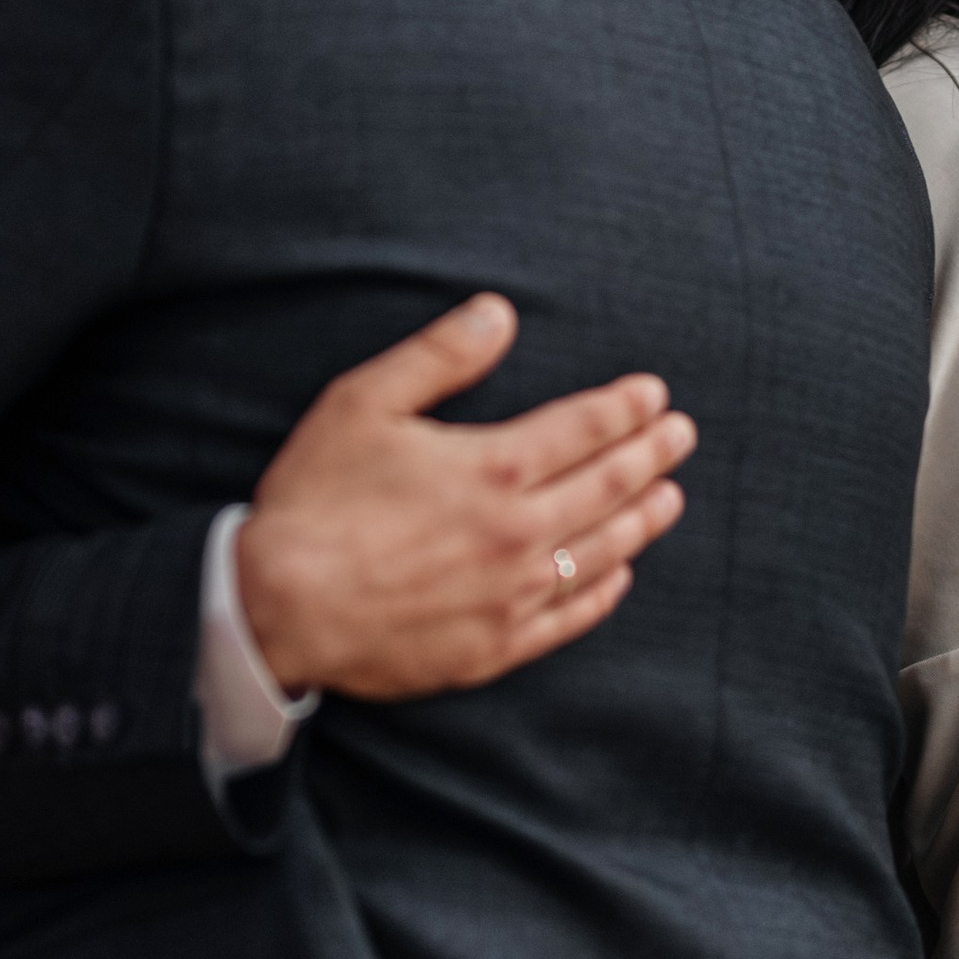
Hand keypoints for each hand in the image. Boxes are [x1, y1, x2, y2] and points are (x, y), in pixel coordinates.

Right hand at [234, 294, 694, 699]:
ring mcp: (512, 595)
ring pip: (601, 551)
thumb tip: (498, 312)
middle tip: (681, 437)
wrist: (278, 609)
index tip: (655, 395)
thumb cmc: (314, 501)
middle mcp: (519, 532)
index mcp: (493, 467)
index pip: (584, 429)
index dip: (626, 408)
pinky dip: (603, 592)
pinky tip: (619, 577)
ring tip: (669, 499)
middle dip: (650, 455)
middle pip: (607, 486)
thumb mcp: (363, 403)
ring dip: (641, 519)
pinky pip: (569, 617)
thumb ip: (439, 356)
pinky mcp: (495, 645)